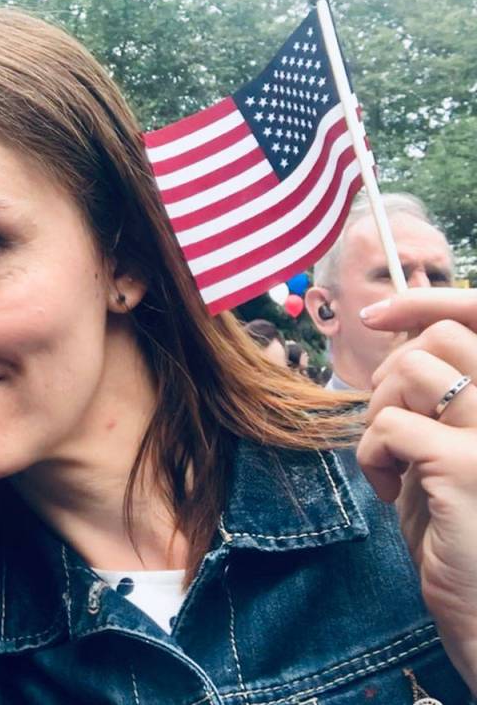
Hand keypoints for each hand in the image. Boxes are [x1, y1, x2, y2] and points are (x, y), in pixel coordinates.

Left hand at [356, 288, 476, 693]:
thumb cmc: (465, 536)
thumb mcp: (454, 454)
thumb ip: (440, 400)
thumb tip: (398, 341)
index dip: (424, 303)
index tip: (376, 315)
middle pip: (440, 337)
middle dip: (395, 374)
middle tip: (392, 430)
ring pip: (412, 372)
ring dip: (382, 413)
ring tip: (394, 463)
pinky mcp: (468, 466)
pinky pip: (388, 425)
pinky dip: (371, 455)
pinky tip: (391, 491)